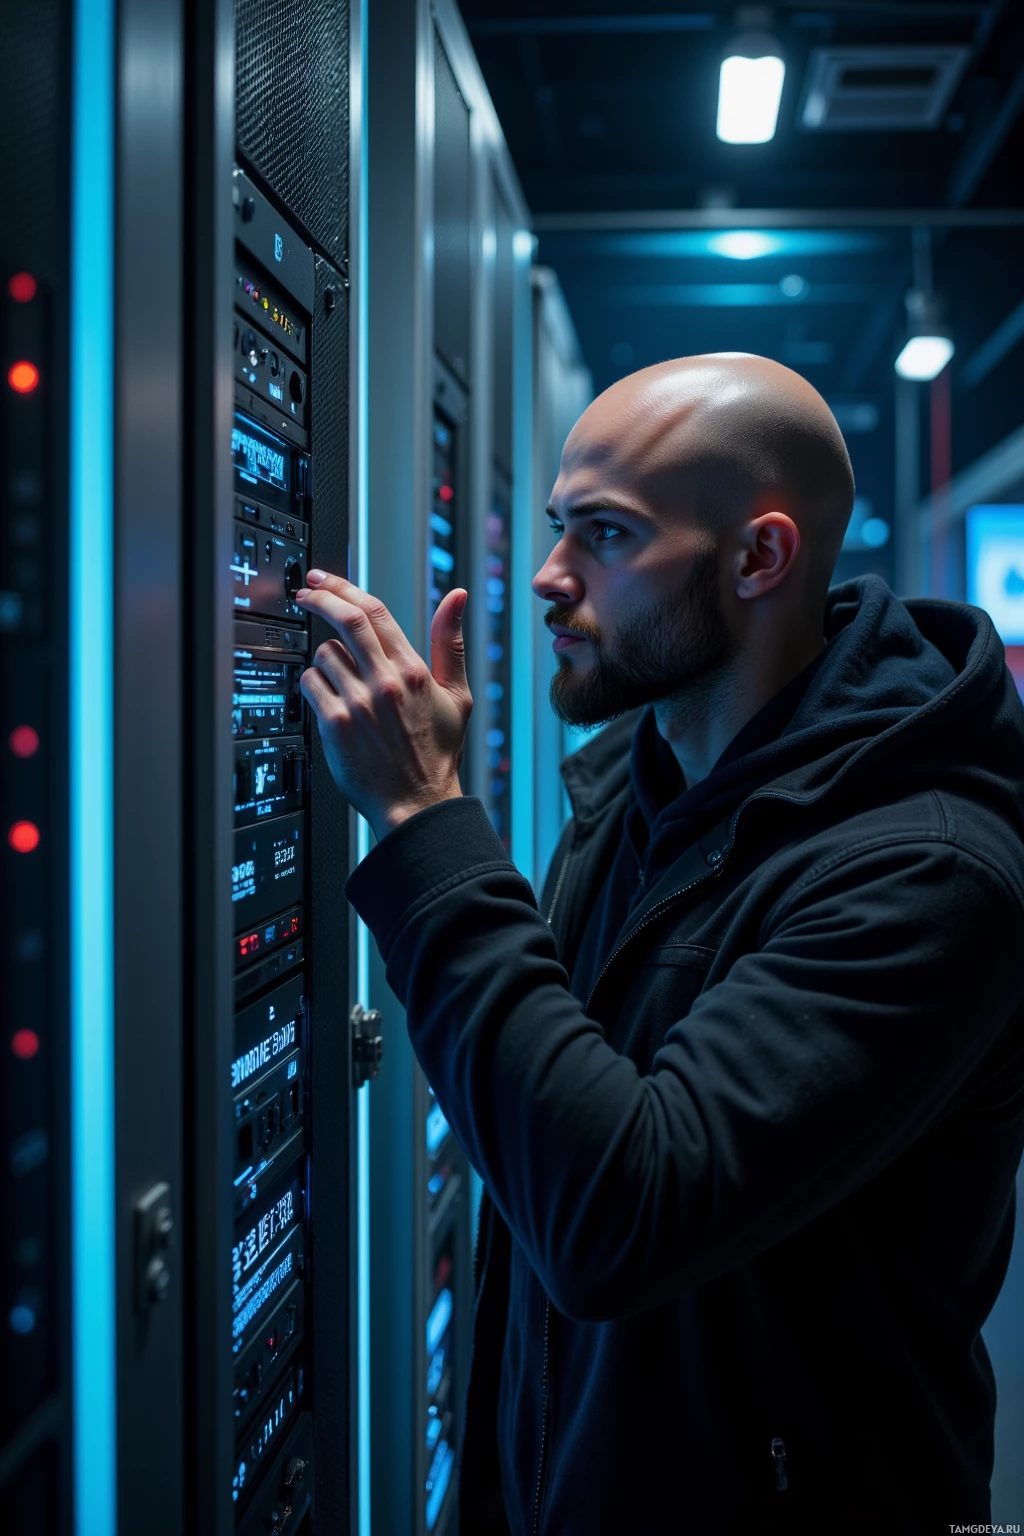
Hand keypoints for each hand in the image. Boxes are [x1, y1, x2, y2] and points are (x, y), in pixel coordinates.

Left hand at [294, 570, 471, 840]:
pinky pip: (310, 684)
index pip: (374, 611)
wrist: (417, 803)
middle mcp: (386, 682)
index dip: (345, 587)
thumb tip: (456, 596)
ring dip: (324, 657)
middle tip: (306, 592)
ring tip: (337, 676)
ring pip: (324, 654)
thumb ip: (450, 642)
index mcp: (413, 671)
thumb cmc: (436, 753)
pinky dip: (312, 684)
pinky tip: (326, 696)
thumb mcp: (456, 695)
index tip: (325, 580)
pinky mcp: (336, 724)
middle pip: (345, 620)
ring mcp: (358, 703)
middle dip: (320, 598)